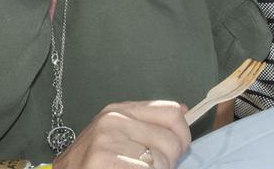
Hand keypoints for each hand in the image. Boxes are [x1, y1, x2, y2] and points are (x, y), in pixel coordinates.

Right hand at [53, 100, 190, 168]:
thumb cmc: (90, 162)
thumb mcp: (115, 134)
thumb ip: (145, 122)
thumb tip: (182, 110)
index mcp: (118, 110)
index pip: (171, 112)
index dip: (182, 135)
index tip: (179, 151)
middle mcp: (113, 120)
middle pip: (171, 141)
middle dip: (169, 162)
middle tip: (151, 168)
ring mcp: (107, 141)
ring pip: (160, 162)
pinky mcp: (103, 161)